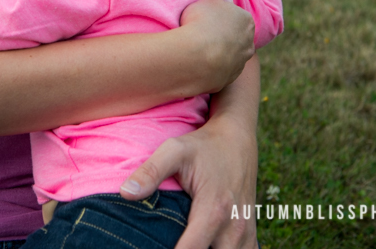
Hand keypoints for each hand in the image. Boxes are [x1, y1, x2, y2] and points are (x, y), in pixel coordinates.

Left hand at [120, 115, 258, 247]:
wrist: (236, 137)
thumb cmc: (203, 145)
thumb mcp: (175, 150)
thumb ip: (151, 171)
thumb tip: (125, 193)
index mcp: (214, 211)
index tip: (150, 247)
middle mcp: (234, 227)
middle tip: (165, 243)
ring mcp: (245, 233)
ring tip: (184, 244)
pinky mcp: (250, 234)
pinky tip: (207, 247)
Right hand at [180, 0, 254, 92]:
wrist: (197, 56)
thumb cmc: (200, 23)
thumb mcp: (207, 2)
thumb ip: (220, 3)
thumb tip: (228, 3)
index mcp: (246, 21)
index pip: (237, 18)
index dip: (223, 19)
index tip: (210, 22)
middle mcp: (249, 43)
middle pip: (238, 38)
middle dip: (226, 38)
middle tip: (206, 37)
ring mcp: (241, 63)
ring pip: (232, 56)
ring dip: (221, 54)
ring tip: (201, 53)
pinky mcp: (230, 79)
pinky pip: (222, 71)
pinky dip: (214, 68)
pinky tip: (200, 64)